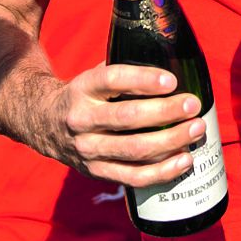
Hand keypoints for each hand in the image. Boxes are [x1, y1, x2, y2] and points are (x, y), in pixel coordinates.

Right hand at [55, 63, 201, 184]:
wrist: (44, 124)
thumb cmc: (84, 96)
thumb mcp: (93, 76)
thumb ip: (123, 72)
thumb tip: (171, 63)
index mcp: (82, 88)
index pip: (112, 79)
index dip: (143, 80)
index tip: (172, 81)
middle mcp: (82, 119)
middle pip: (127, 117)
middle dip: (166, 111)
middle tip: (193, 105)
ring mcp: (88, 150)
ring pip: (134, 150)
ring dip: (171, 140)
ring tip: (196, 129)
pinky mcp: (97, 172)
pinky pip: (134, 177)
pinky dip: (163, 171)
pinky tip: (185, 160)